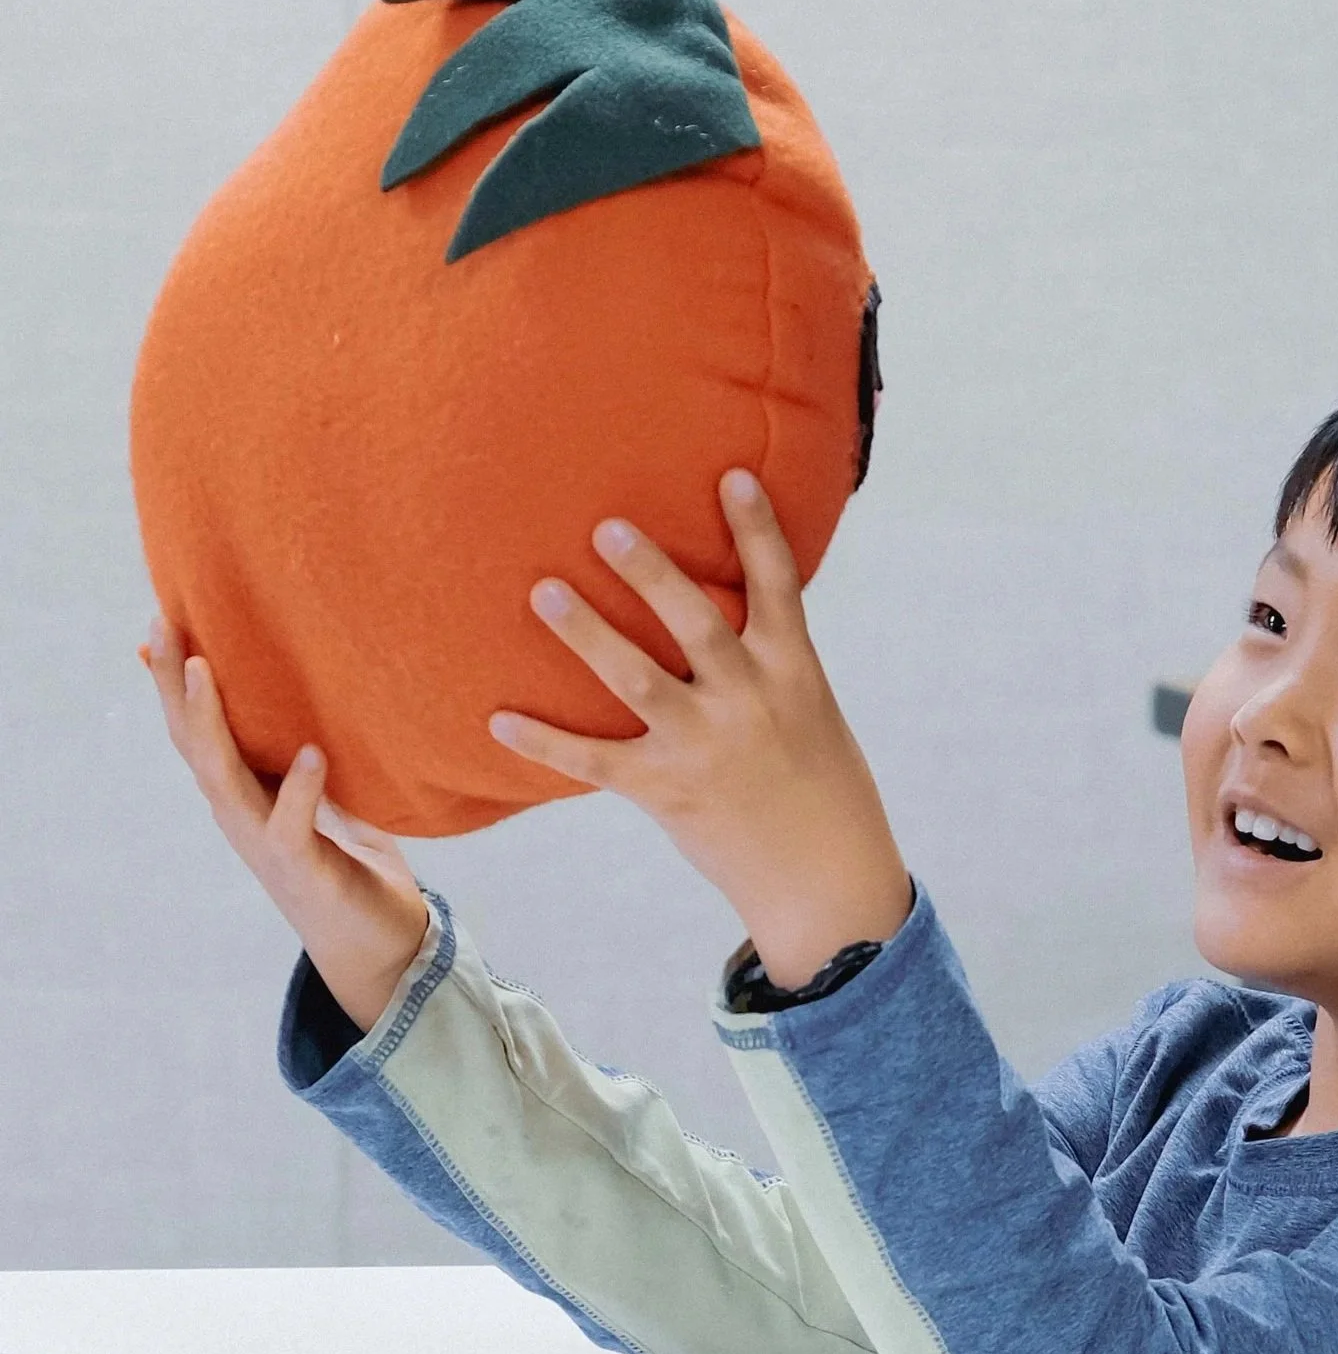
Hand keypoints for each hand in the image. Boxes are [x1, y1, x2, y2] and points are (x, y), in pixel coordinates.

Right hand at [142, 615, 431, 1032]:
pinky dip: (303, 790)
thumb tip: (317, 705)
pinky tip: (315, 753)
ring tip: (205, 668)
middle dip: (176, 684)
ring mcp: (268, 846)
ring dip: (211, 722)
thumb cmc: (357, 868)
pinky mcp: (307, 872)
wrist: (383, 948)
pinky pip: (295, 828)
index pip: (199, 729)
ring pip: (225, 779)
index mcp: (247, 796)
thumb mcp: (332, 801)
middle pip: (196, 743)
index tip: (162, 619)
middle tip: (164, 624)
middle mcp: (244, 818)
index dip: (176, 680)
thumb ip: (313, 758)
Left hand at [488, 470, 912, 988]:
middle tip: (606, 527)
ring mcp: (705, 746)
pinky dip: (545, 742)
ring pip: (636, 679)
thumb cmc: (820, 785)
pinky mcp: (666, 791)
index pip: (777, 586)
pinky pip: (596, 760)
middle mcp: (749, 700)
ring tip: (544, 592)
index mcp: (793, 672)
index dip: (756, 529)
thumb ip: (767, 661)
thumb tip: (726, 607)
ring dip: (586, 634)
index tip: (733, 476)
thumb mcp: (811, 712)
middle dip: (650, 573)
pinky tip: (499, 721)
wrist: (823, 877)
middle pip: (695, 622)